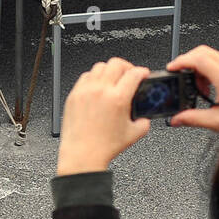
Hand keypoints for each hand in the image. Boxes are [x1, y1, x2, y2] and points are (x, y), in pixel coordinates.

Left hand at [56, 58, 151, 175]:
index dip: (142, 71)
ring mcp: (85, 91)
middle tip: (129, 74)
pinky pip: (85, 76)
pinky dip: (94, 77)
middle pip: (116, 63)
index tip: (143, 74)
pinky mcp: (74, 95)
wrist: (82, 155)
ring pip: (99, 66)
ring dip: (110, 70)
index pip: (134, 73)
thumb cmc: (103, 147)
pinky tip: (98, 86)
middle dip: (127, 66)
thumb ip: (144, 122)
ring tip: (113, 79)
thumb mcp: (133, 135)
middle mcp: (100, 91)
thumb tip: (145, 117)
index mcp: (117, 98)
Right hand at [165, 45, 218, 137]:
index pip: (199, 58)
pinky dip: (208, 70)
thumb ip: (193, 119)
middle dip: (187, 61)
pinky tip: (208, 87)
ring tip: (197, 87)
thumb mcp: (218, 121)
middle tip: (180, 74)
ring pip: (210, 55)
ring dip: (198, 67)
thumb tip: (177, 119)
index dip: (181, 61)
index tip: (172, 68)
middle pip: (203, 51)